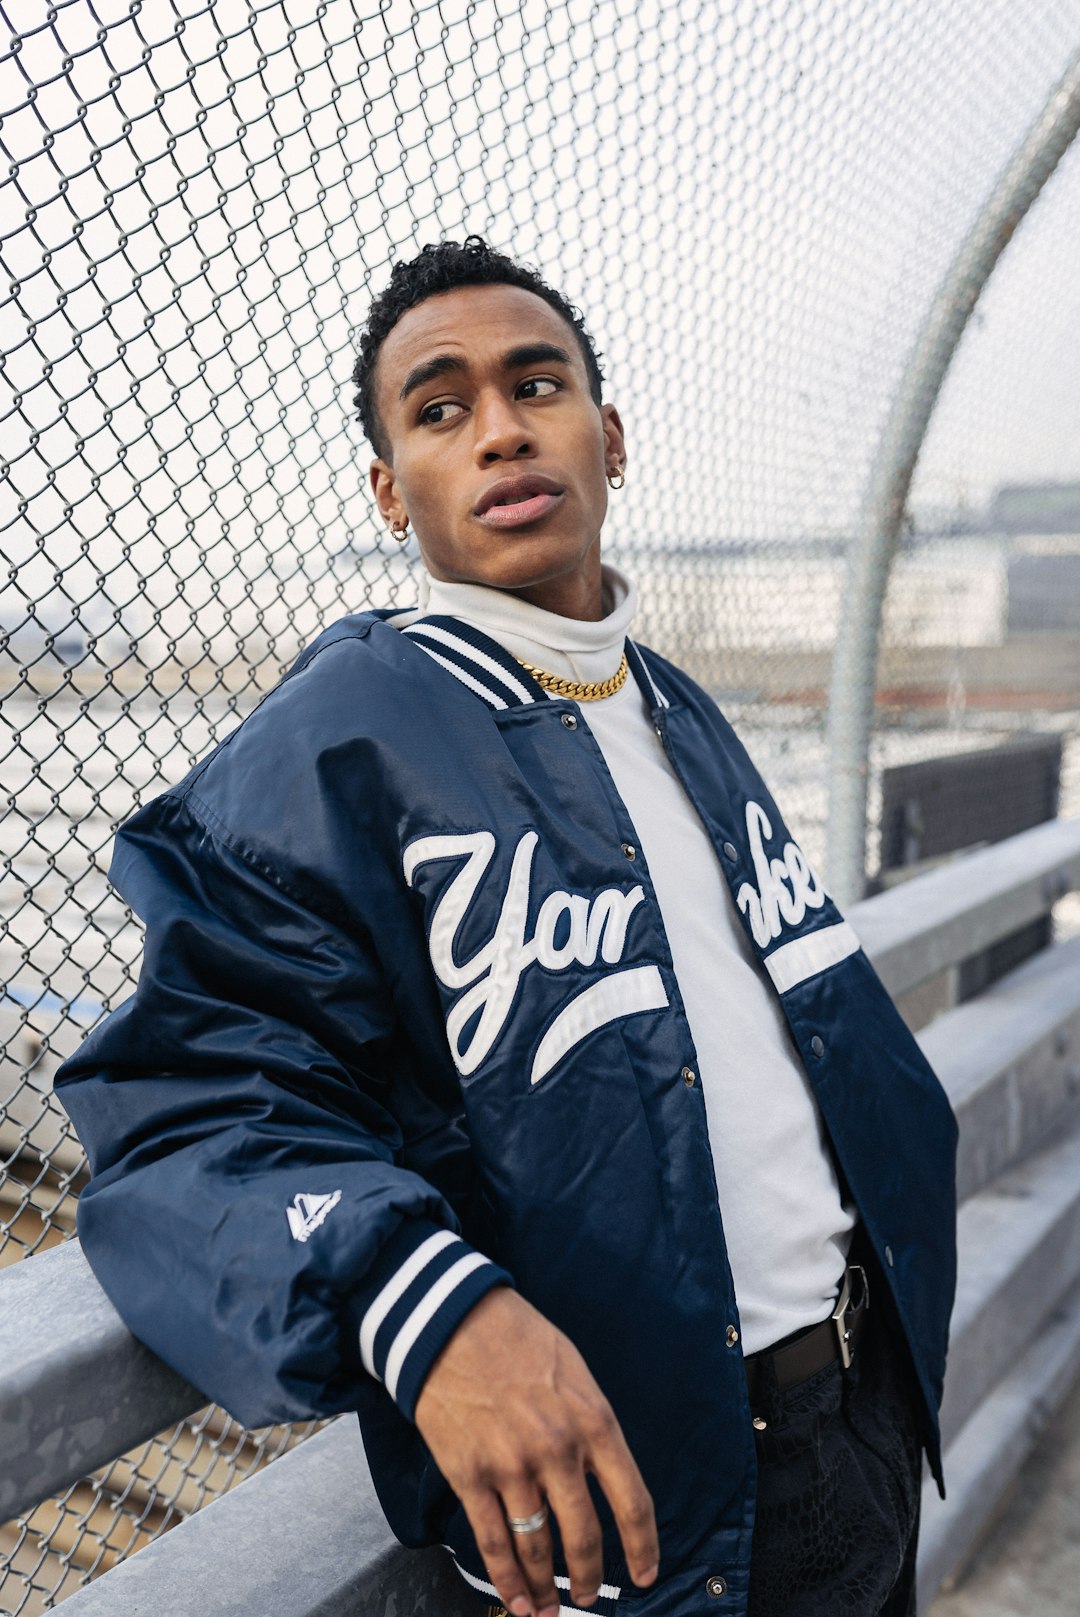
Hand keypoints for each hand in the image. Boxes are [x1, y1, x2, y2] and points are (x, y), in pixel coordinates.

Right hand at [413, 1287, 658, 1616]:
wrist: (452, 1321)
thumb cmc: (517, 1338)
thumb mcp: (575, 1372)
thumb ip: (592, 1425)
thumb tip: (600, 1475)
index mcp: (594, 1421)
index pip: (632, 1501)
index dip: (643, 1547)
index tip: (644, 1574)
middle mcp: (557, 1450)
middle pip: (584, 1535)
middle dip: (590, 1577)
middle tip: (591, 1597)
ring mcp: (512, 1467)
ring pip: (537, 1548)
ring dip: (547, 1589)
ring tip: (552, 1610)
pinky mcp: (470, 1475)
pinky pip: (493, 1542)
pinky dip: (507, 1580)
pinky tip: (516, 1600)